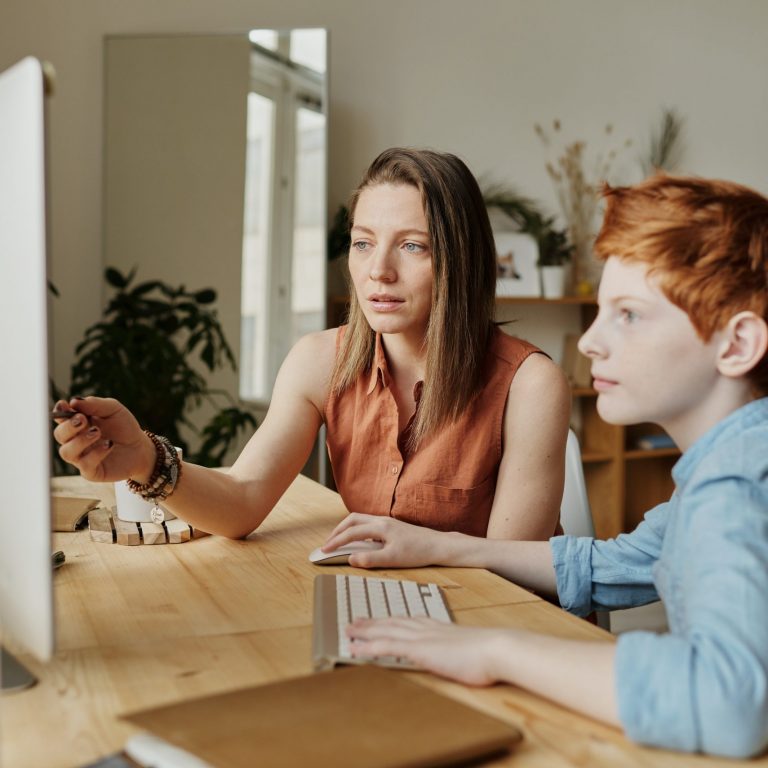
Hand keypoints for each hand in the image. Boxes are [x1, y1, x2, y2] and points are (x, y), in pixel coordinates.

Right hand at [52, 396, 154, 482]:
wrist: (140, 448)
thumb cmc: (124, 427)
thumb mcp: (113, 410)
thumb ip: (95, 404)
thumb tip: (74, 401)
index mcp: (78, 424)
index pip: (61, 418)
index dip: (59, 412)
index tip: (64, 405)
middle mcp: (75, 441)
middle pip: (59, 435)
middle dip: (68, 427)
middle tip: (82, 420)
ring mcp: (82, 457)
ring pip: (66, 452)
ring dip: (80, 441)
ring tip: (97, 432)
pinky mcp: (91, 471)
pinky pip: (85, 465)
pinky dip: (96, 453)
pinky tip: (109, 444)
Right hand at [322, 513, 448, 567]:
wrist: (438, 545)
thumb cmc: (418, 552)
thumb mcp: (393, 559)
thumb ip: (370, 559)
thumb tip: (351, 559)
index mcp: (380, 527)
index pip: (351, 532)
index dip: (336, 541)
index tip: (324, 550)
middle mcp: (382, 520)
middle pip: (352, 519)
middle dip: (337, 531)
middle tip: (328, 544)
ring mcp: (387, 522)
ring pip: (360, 520)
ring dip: (347, 529)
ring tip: (339, 541)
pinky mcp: (392, 526)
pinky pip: (368, 524)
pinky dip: (357, 530)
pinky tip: (359, 541)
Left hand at [347, 617, 508, 685]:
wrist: (496, 648)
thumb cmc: (489, 653)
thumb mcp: (470, 649)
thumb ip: (459, 650)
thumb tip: (461, 657)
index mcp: (438, 627)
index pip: (408, 621)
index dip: (391, 620)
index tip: (379, 619)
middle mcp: (426, 629)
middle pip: (392, 622)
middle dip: (372, 623)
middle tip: (354, 622)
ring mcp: (421, 638)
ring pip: (385, 631)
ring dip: (364, 631)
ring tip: (348, 631)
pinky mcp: (419, 650)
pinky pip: (387, 647)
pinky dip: (368, 647)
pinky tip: (355, 649)